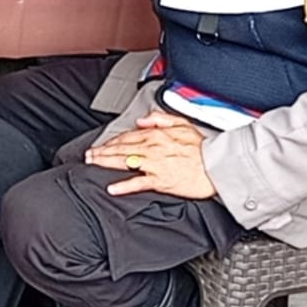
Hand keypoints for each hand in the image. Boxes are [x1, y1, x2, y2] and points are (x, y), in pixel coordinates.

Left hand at [85, 111, 216, 198]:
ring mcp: (156, 165)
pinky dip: (124, 185)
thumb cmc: (203, 149)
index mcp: (158, 134)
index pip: (128, 136)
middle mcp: (153, 148)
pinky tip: (112, 187)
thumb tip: (142, 120)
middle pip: (121, 148)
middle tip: (89, 155)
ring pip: (125, 162)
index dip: (112, 140)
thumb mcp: (182, 124)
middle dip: (102, 151)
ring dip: (106, 163)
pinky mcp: (161, 181)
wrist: (217, 166)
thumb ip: (160, 119)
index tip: (102, 144)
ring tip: (93, 164)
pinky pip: (138, 183)